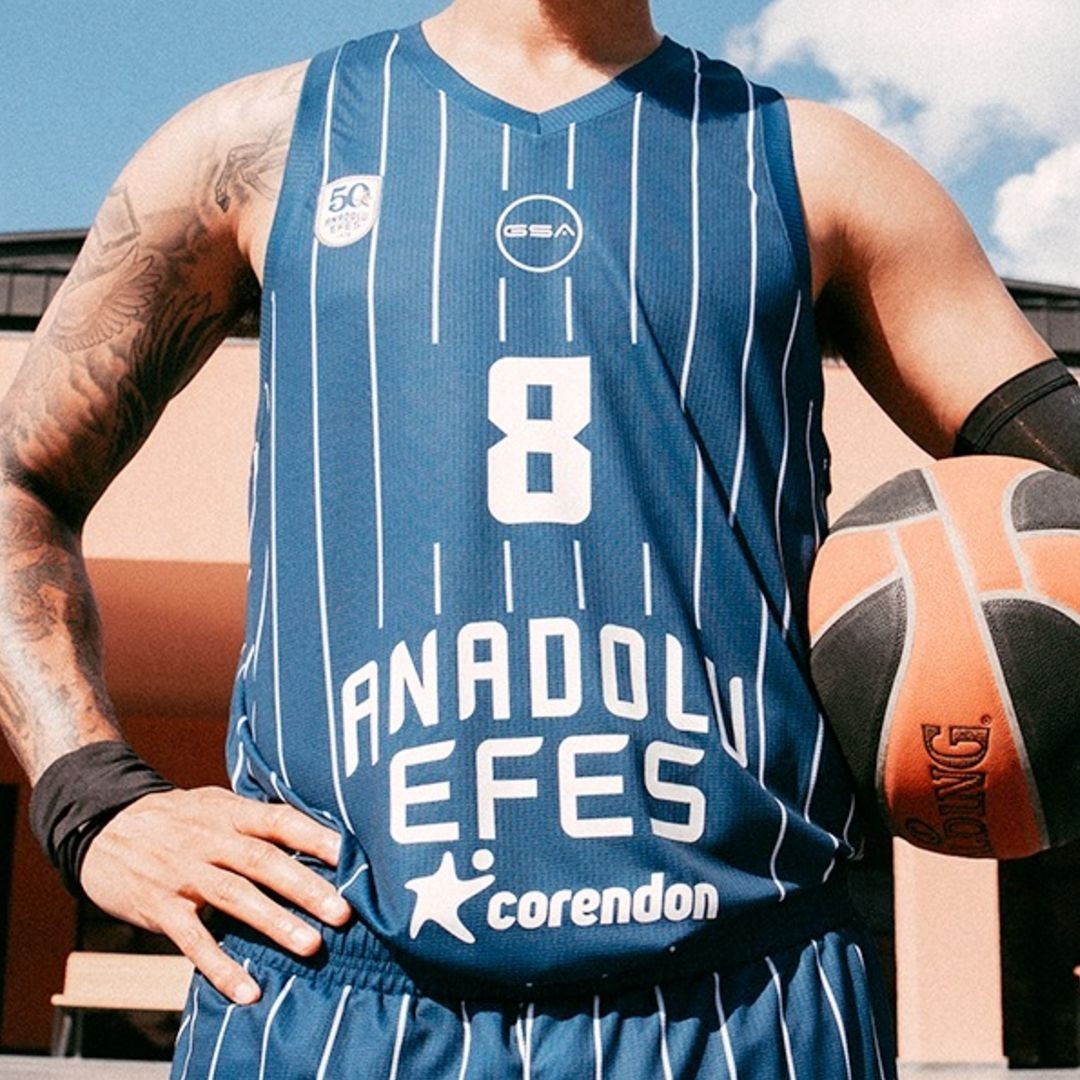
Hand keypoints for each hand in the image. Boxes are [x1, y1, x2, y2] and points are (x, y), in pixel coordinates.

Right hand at [79, 786, 351, 1004]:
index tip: (352, 855)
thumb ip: (257, 819)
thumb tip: (320, 833)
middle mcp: (209, 840)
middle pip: (262, 861)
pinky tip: (248, 990)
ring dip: (274, 923)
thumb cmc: (177, 818)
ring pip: (234, 897)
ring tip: (311, 945)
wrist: (101, 827)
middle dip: (304, 887)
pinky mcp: (159, 908)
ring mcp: (183, 874)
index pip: (278, 820)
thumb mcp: (215, 804)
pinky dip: (220, 966)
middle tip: (342, 912)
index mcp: (229, 812)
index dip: (315, 836)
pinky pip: (192, 941)